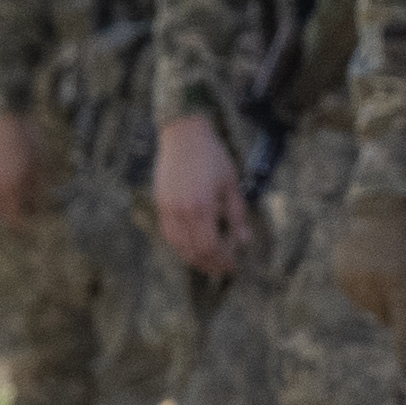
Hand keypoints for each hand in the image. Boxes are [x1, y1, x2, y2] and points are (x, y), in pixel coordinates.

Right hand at [0, 102, 44, 225]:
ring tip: (18, 201)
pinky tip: (7, 189)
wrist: (3, 112)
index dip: (28, 219)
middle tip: (27, 213)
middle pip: (3, 216)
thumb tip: (38, 204)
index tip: (36, 217)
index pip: (17, 216)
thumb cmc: (28, 134)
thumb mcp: (42, 159)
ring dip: (3, 208)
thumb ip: (39, 186)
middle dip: (15, 217)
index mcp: (14, 184)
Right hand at [152, 108, 252, 277]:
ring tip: (209, 263)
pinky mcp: (160, 204)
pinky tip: (192, 247)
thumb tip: (244, 241)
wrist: (184, 135)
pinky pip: (168, 233)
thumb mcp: (231, 184)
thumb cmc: (212, 157)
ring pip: (178, 246)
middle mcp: (182, 211)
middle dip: (210, 264)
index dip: (222, 261)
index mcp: (202, 207)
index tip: (234, 266)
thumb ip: (237, 215)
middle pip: (194, 251)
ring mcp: (168, 208)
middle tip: (224, 269)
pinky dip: (180, 246)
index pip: (211, 247)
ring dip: (194, 258)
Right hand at [329, 189, 405, 332]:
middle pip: (385, 316)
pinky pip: (356, 293)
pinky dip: (364, 288)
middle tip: (401, 288)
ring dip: (379, 298)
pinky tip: (371, 267)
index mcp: (398, 280)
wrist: (378, 210)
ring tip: (385, 271)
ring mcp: (353, 280)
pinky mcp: (341, 275)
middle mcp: (373, 283)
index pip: (404, 323)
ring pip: (369, 306)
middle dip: (395, 310)